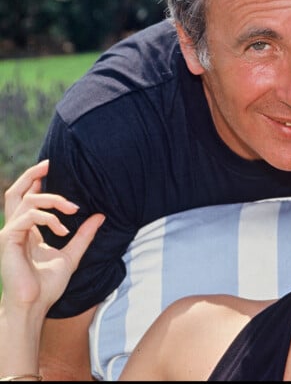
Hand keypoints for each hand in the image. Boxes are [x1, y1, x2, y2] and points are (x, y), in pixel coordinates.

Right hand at [0, 160, 104, 313]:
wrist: (34, 307)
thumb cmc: (48, 286)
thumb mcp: (72, 255)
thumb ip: (84, 235)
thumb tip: (100, 216)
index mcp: (26, 231)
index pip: (26, 199)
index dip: (36, 182)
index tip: (54, 169)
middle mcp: (15, 229)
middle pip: (15, 192)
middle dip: (31, 175)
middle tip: (51, 164)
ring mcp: (9, 234)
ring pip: (26, 200)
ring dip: (53, 199)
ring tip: (73, 209)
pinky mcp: (8, 240)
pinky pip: (28, 217)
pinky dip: (48, 218)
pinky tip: (63, 230)